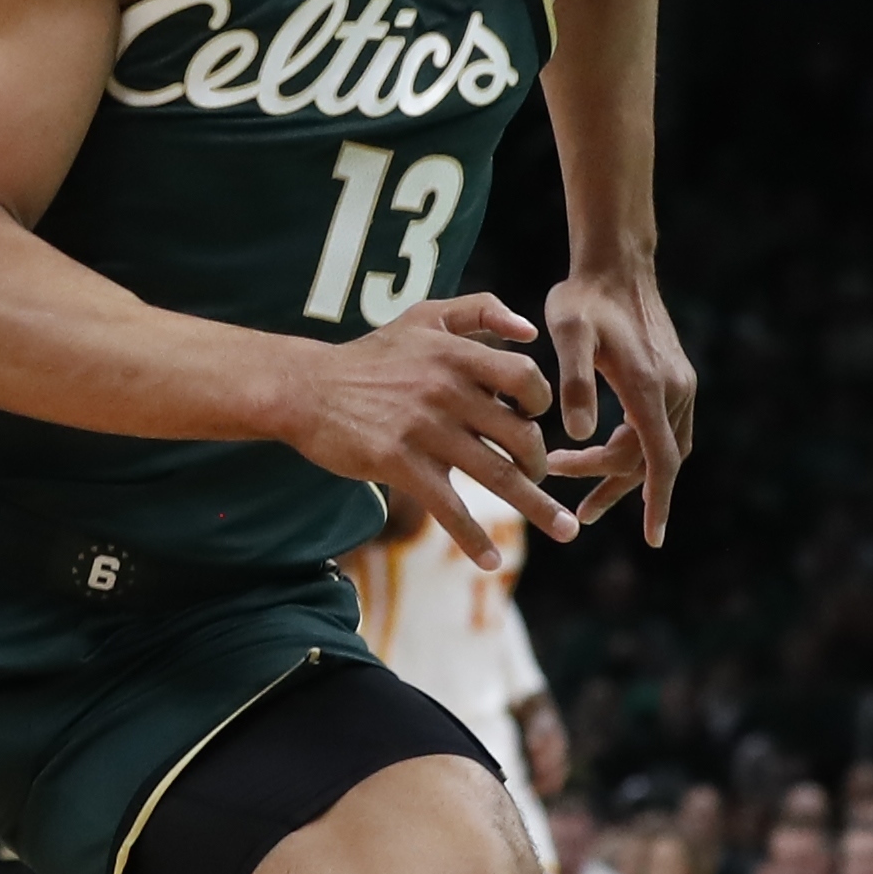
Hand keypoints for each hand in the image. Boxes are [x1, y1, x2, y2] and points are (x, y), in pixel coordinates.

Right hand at [284, 296, 571, 563]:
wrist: (307, 389)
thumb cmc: (370, 356)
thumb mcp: (423, 317)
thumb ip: (480, 310)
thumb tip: (529, 330)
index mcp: (457, 356)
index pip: (526, 380)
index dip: (540, 403)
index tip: (533, 420)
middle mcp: (447, 391)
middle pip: (520, 434)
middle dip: (540, 463)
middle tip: (538, 476)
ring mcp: (425, 430)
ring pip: (497, 475)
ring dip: (537, 507)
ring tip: (565, 531)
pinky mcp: (400, 464)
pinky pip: (449, 508)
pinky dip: (473, 539)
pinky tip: (492, 563)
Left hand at [540, 260, 697, 546]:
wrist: (616, 262)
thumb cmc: (585, 298)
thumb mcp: (569, 334)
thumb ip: (574, 382)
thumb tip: (580, 436)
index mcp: (649, 387)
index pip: (660, 461)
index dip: (657, 503)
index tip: (653, 538)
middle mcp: (674, 390)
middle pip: (653, 460)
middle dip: (618, 489)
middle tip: (577, 509)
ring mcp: (679, 384)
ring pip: (659, 448)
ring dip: (626, 475)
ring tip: (586, 499)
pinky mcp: (674, 377)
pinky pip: (662, 429)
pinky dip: (637, 452)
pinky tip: (606, 454)